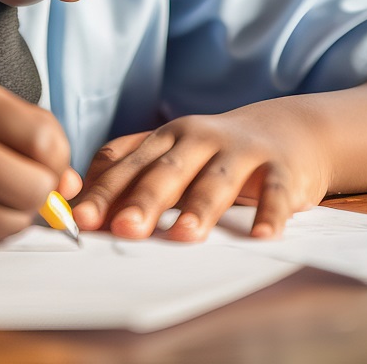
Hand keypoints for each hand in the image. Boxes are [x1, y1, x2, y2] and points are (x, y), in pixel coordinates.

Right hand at [0, 84, 78, 244]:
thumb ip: (29, 131)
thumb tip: (72, 183)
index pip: (44, 139)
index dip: (57, 152)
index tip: (45, 154)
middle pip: (36, 186)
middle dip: (45, 187)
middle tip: (31, 178)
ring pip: (19, 220)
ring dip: (23, 211)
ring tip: (2, 190)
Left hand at [71, 100, 329, 241]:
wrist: (287, 130)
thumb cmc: (214, 153)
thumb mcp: (170, 154)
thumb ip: (128, 174)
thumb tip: (80, 209)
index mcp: (165, 138)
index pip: (127, 163)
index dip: (104, 191)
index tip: (82, 220)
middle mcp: (199, 139)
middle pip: (166, 171)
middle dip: (144, 200)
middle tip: (124, 229)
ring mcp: (240, 151)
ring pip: (216, 180)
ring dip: (200, 208)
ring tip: (184, 236)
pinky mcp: (281, 167)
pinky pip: (275, 191)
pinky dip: (269, 213)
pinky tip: (261, 236)